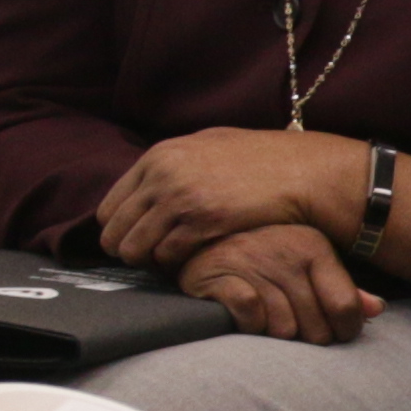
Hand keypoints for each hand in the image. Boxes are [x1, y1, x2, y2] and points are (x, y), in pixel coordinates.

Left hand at [96, 127, 360, 268]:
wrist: (300, 171)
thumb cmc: (262, 160)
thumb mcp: (210, 145)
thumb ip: (176, 162)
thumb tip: (153, 181)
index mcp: (159, 156)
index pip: (110, 207)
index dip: (120, 231)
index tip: (137, 243)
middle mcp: (162, 174)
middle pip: (115, 232)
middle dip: (130, 252)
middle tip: (151, 262)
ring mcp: (179, 197)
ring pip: (136, 249)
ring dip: (151, 263)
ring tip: (171, 265)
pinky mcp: (201, 221)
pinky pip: (167, 256)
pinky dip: (176, 265)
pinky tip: (194, 262)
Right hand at [182, 220, 382, 344]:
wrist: (201, 236)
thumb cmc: (264, 256)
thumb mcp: (308, 264)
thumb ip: (343, 289)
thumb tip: (377, 309)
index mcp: (314, 246)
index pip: (346, 306)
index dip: (345, 331)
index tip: (336, 335)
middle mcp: (287, 252)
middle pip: (315, 327)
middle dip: (308, 338)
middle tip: (298, 331)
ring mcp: (253, 262)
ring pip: (283, 328)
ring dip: (276, 335)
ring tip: (270, 321)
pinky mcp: (222, 275)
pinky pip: (250, 318)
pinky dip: (250, 327)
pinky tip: (247, 318)